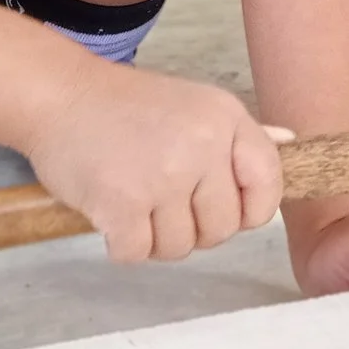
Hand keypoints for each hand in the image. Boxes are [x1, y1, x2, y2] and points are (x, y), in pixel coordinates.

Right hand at [22, 60, 285, 262]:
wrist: (59, 95)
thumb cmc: (126, 104)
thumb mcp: (194, 103)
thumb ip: (241, 133)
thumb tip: (290, 144)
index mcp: (226, 119)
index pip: (267, 185)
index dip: (249, 210)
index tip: (222, 207)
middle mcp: (202, 146)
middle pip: (223, 229)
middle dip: (194, 228)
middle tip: (163, 204)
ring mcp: (163, 177)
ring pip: (180, 247)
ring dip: (155, 238)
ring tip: (135, 202)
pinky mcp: (122, 204)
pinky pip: (138, 253)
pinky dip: (123, 245)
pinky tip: (111, 213)